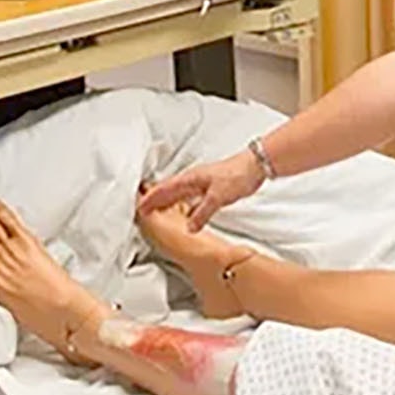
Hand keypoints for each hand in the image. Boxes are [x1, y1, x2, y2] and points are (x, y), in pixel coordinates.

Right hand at [137, 149, 265, 231]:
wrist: (255, 167)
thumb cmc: (237, 174)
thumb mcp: (217, 197)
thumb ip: (202, 213)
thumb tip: (189, 227)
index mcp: (190, 178)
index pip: (164, 190)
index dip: (151, 199)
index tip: (140, 207)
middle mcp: (193, 179)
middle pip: (168, 191)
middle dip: (154, 200)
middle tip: (142, 209)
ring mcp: (202, 183)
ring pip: (178, 193)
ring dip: (167, 201)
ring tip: (157, 210)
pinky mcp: (211, 187)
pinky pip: (190, 197)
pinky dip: (183, 204)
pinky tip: (185, 211)